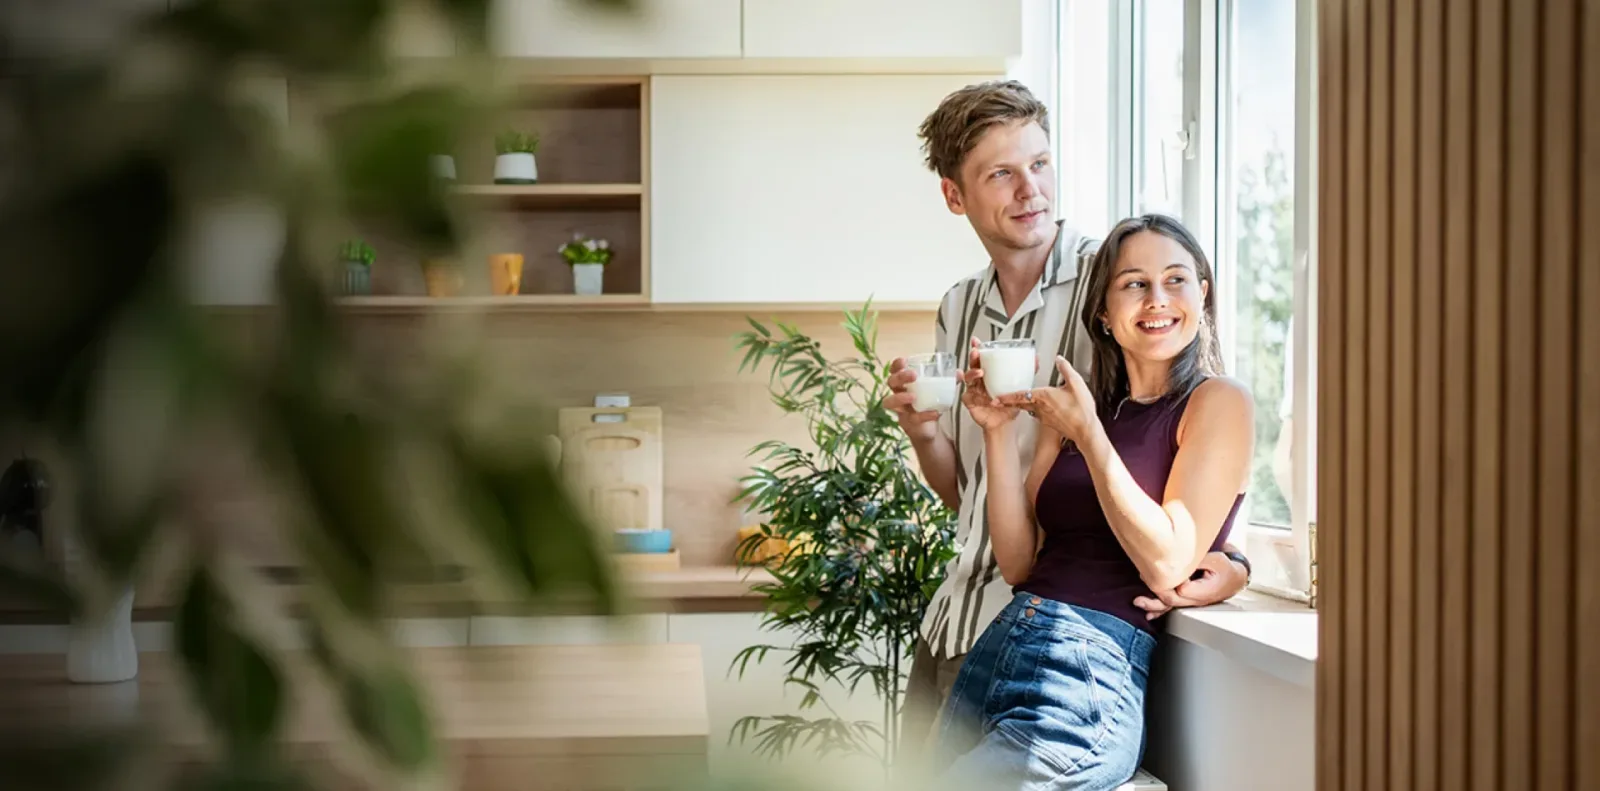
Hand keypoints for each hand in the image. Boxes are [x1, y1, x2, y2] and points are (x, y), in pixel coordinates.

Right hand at [882, 357, 941, 441]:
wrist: (927, 428)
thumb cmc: (928, 403)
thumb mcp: (938, 391)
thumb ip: (948, 381)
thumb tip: (959, 373)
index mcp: (904, 383)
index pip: (895, 370)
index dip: (896, 365)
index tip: (903, 360)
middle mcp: (898, 394)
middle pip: (891, 382)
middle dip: (900, 377)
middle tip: (914, 375)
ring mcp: (900, 409)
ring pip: (890, 402)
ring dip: (901, 397)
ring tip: (914, 397)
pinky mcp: (906, 422)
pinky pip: (911, 418)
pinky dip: (923, 415)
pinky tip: (935, 413)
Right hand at [960, 340, 1020, 430]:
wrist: (1004, 423)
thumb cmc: (1008, 403)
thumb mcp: (1020, 386)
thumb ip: (1028, 372)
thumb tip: (1036, 359)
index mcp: (988, 373)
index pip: (982, 357)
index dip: (978, 348)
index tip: (977, 340)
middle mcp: (979, 380)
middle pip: (972, 364)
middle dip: (973, 357)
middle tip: (976, 352)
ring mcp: (973, 390)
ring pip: (968, 378)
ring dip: (972, 373)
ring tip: (980, 372)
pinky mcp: (970, 402)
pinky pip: (967, 396)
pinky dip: (970, 394)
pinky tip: (973, 393)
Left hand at [996, 356, 1096, 441]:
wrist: (1086, 430)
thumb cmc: (1081, 410)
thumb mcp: (1076, 383)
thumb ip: (1066, 369)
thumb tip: (1060, 360)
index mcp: (1043, 397)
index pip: (1020, 396)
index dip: (1006, 397)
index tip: (996, 398)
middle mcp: (1040, 408)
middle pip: (1020, 404)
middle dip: (1009, 402)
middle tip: (998, 402)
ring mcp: (1045, 417)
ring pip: (1028, 409)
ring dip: (1021, 406)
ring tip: (1015, 403)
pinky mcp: (1051, 423)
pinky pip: (1037, 415)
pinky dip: (1033, 410)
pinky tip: (1038, 408)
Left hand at [1132, 549, 1249, 619]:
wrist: (1234, 578)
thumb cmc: (1224, 568)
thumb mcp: (1212, 559)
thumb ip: (1195, 562)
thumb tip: (1178, 562)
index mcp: (1201, 592)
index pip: (1178, 590)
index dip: (1164, 582)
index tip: (1154, 570)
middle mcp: (1194, 600)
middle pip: (1171, 601)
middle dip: (1153, 597)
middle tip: (1140, 587)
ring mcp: (1190, 602)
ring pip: (1170, 606)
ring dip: (1153, 605)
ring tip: (1138, 603)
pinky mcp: (1187, 600)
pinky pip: (1172, 606)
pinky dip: (1160, 609)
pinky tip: (1149, 614)